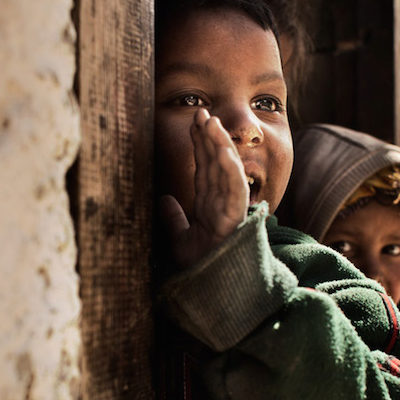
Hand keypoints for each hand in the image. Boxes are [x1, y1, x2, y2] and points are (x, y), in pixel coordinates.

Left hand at [160, 108, 248, 268]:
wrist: (212, 288)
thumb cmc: (202, 266)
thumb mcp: (180, 239)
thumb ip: (173, 218)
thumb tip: (163, 199)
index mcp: (210, 204)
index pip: (205, 166)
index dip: (200, 143)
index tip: (194, 121)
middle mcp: (222, 201)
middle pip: (215, 162)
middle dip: (209, 136)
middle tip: (201, 111)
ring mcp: (230, 208)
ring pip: (227, 170)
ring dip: (220, 145)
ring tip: (211, 122)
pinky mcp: (236, 218)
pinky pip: (235, 190)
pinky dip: (231, 171)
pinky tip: (224, 153)